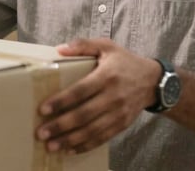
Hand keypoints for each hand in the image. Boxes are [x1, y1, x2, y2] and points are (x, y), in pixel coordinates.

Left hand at [35, 38, 160, 153]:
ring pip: (92, 130)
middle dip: (61, 125)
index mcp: (106, 76)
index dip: (61, 101)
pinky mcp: (122, 124)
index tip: (43, 110)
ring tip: (51, 146)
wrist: (153, 80)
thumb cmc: (125, 62)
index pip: (80, 91)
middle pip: (84, 115)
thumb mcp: (106, 46)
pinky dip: (85, 146)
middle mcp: (113, 96)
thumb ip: (83, 45)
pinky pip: (102, 138)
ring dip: (70, 140)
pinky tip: (70, 150)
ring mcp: (119, 113)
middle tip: (41, 133)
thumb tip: (59, 49)